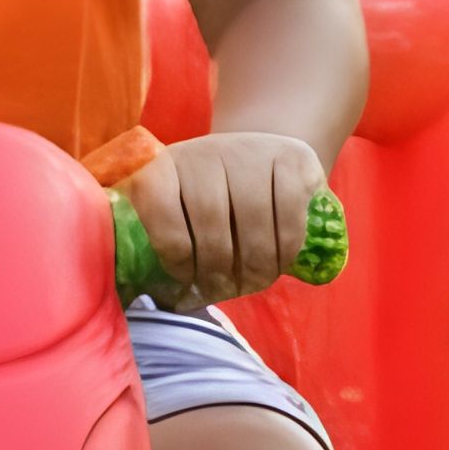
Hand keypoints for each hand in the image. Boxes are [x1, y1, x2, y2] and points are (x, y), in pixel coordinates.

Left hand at [128, 131, 328, 305]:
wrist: (259, 158)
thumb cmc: (211, 201)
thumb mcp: (177, 211)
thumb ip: (161, 243)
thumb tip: (156, 298)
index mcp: (163, 166)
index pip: (160, 212)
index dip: (174, 256)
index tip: (186, 278)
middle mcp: (204, 152)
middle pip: (211, 225)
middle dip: (220, 272)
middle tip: (225, 290)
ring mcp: (249, 151)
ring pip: (252, 224)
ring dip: (255, 267)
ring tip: (253, 282)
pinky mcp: (292, 157)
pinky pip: (289, 217)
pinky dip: (285, 250)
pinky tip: (279, 262)